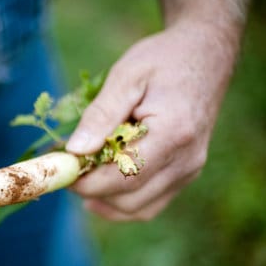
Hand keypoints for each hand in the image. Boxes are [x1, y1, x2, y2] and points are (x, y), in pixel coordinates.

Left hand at [66, 23, 235, 220]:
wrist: (205, 56)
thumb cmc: (162, 61)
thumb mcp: (126, 77)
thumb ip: (100, 115)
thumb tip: (75, 151)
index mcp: (173, 134)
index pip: (126, 176)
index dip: (88, 182)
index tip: (61, 171)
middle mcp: (186, 160)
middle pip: (131, 199)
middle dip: (92, 192)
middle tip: (67, 171)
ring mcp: (189, 170)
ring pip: (140, 209)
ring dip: (105, 201)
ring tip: (81, 179)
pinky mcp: (186, 174)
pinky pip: (150, 204)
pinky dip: (122, 203)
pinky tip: (100, 192)